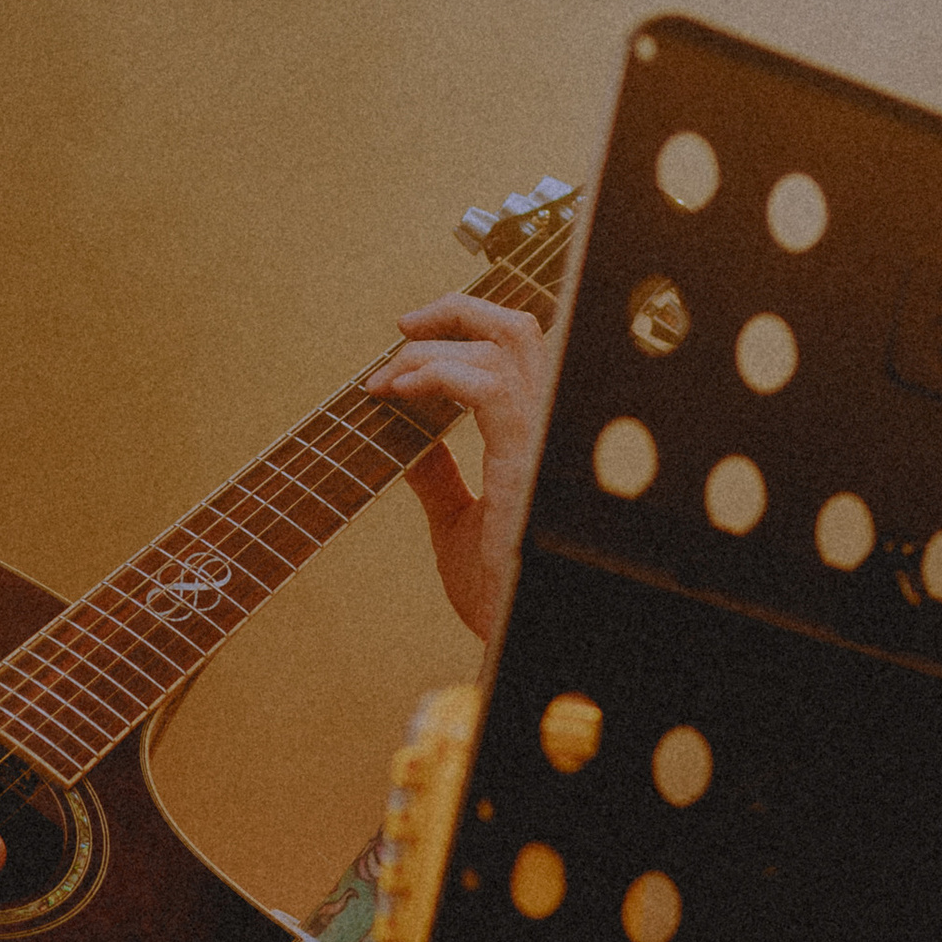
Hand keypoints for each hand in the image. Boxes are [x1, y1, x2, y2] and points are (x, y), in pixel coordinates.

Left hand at [372, 290, 554, 643]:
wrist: (515, 628)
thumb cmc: (499, 589)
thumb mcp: (457, 522)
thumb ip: (439, 478)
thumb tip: (410, 447)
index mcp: (540, 435)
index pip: (519, 349)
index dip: (467, 327)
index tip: (409, 339)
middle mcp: (552, 424)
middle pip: (518, 327)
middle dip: (455, 312)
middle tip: (400, 330)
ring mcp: (547, 435)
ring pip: (504, 343)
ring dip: (433, 349)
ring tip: (389, 377)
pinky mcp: (529, 455)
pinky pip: (486, 384)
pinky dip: (437, 375)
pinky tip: (401, 393)